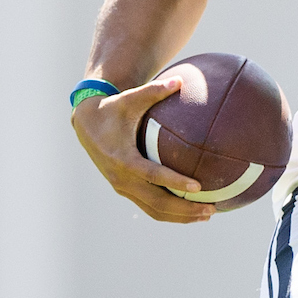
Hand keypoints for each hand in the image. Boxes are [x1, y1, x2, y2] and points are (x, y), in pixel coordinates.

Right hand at [71, 77, 211, 224]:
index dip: (174, 182)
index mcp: (122, 158)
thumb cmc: (113, 108)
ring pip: (153, 209)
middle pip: (156, 201)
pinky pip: (149, 207)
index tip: (197, 187)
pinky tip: (192, 211)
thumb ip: (154, 91)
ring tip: (208, 214)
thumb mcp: (131, 98)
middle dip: (184, 209)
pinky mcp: (125, 190)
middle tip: (212, 208)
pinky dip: (170, 213)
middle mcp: (121, 178)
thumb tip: (180, 80)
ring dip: (180, 216)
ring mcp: (122, 187)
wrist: (86, 124)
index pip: (152, 175)